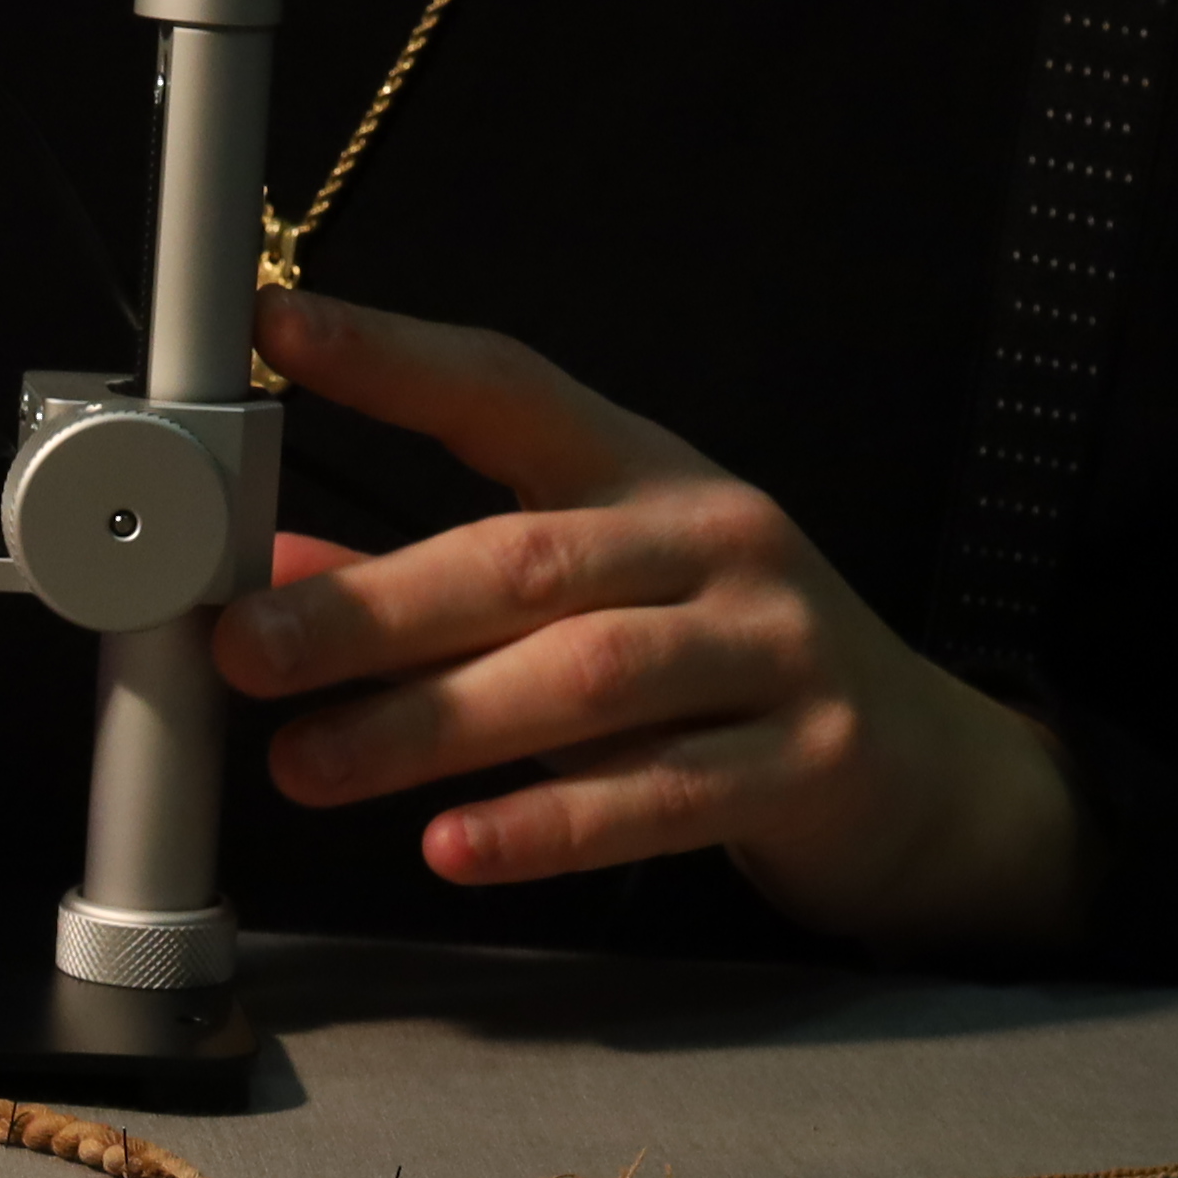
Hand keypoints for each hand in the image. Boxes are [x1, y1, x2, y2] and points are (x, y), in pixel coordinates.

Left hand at [209, 287, 1081, 953]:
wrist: (929, 771)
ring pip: (586, 678)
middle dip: (373, 606)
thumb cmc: (726, 668)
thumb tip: (272, 574)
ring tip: (308, 766)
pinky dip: (550, 825)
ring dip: (432, 726)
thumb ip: (433, 592)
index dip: (395, 358)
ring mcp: (775, 648)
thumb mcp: (594, 602)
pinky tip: (455, 849)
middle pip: (527, 559)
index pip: (512, 391)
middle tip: (248, 645)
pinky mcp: (809, 761)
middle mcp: (716, 541)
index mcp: (648, 475)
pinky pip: (660, 795)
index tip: (279, 328)